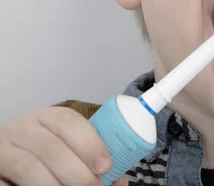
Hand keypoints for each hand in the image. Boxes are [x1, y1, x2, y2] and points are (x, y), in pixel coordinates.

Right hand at [0, 106, 126, 184]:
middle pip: (51, 147)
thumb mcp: (68, 149)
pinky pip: (5, 185)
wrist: (9, 162)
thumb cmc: (47, 156)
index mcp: (46, 117)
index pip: (68, 121)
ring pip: (28, 167)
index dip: (89, 143)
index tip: (106, 167)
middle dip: (77, 173)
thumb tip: (119, 183)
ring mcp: (1, 148)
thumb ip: (92, 161)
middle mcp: (21, 128)